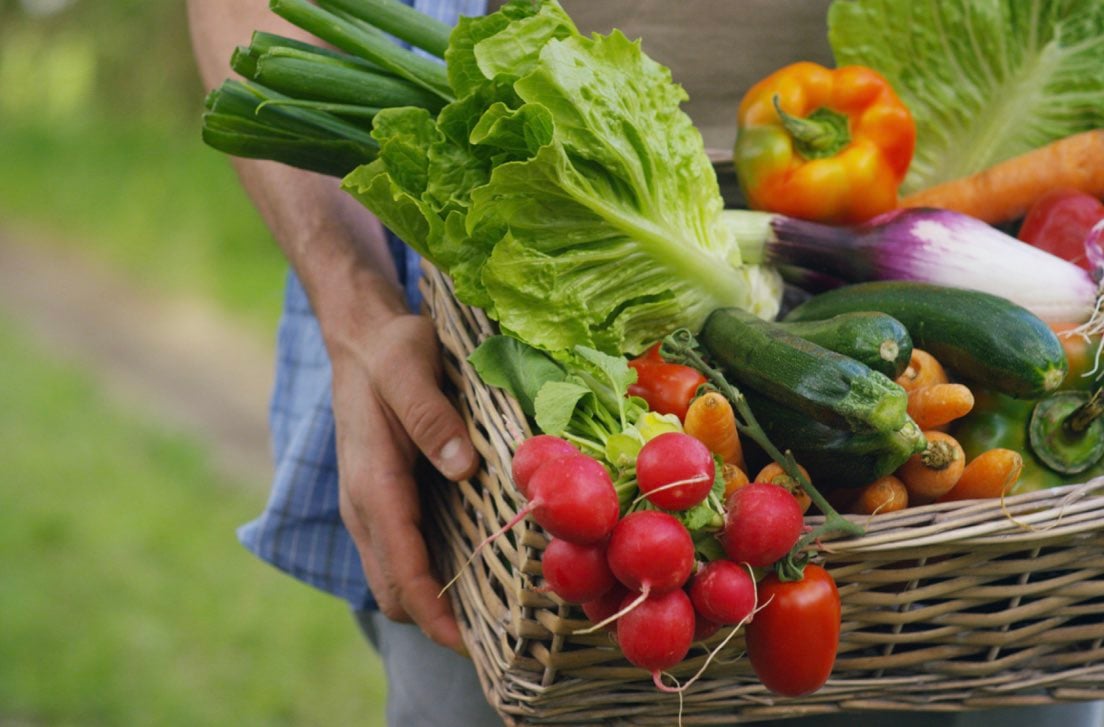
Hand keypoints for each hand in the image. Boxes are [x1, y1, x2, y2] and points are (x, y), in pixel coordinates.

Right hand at [330, 310, 478, 651]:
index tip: (470, 644)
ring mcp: (369, 507)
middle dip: (436, 621)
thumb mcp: (409, 367)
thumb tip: (462, 468)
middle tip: (497, 635)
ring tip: (490, 614)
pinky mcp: (382, 500)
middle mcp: (364, 506)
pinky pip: (401, 554)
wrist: (361, 338)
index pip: (400, 568)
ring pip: (394, 578)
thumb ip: (430, 416)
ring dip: (432, 603)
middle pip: (394, 590)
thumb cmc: (390, 350)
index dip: (433, 613)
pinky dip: (427, 576)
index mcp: (372, 483)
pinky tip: (471, 571)